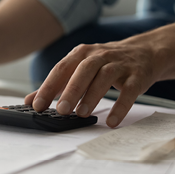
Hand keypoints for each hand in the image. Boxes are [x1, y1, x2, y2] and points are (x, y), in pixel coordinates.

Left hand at [25, 36, 161, 127]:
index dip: (48, 87)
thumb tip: (31, 100)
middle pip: (83, 70)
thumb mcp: (79, 68)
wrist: (143, 52)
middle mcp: (99, 55)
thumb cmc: (104, 63)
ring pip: (104, 77)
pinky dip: (120, 106)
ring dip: (92, 96)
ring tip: (82, 114)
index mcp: (81, 54)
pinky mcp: (137, 76)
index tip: (37, 105)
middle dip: (71, 90)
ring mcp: (119, 64)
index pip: (61, 69)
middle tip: (61, 110)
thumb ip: (56, 85)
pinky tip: (111, 121)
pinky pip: (129, 91)